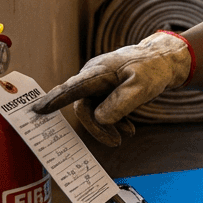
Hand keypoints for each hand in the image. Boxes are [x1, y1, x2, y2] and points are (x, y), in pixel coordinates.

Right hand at [32, 31, 191, 146]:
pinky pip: (103, 108)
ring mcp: (100, 83)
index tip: (36, 110)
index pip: (72, 88)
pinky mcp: (107, 89)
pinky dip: (114, 120)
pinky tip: (128, 129)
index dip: (54, 100)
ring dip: (107, 125)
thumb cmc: (152, 69)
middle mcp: (94, 77)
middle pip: (84, 107)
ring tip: (126, 135)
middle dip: (97, 127)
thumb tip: (99, 118)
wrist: (165, 60)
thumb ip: (120, 103)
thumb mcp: (141, 87)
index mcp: (98, 72)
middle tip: (116, 142)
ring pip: (94, 110)